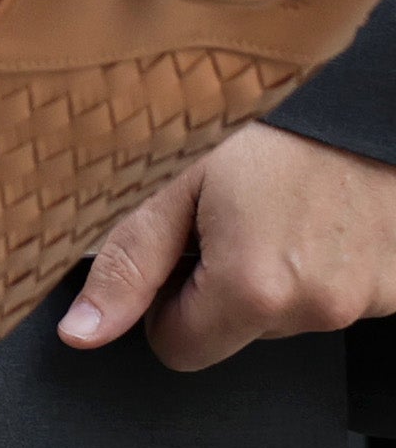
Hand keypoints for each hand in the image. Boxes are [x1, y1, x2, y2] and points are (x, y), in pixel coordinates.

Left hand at [61, 124, 395, 367]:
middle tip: (228, 218)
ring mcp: (366, 300)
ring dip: (271, 276)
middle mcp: (318, 306)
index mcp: (255, 289)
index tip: (178, 254)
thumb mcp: (169, 182)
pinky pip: (335, 297)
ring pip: (285, 316)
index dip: (164, 305)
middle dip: (219, 288)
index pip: (180, 350)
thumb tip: (81, 333)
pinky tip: (312, 219)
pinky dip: (319, 268)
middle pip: (235, 334)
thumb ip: (127, 265)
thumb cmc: (262, 126)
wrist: (352, 97)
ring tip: (273, 209)